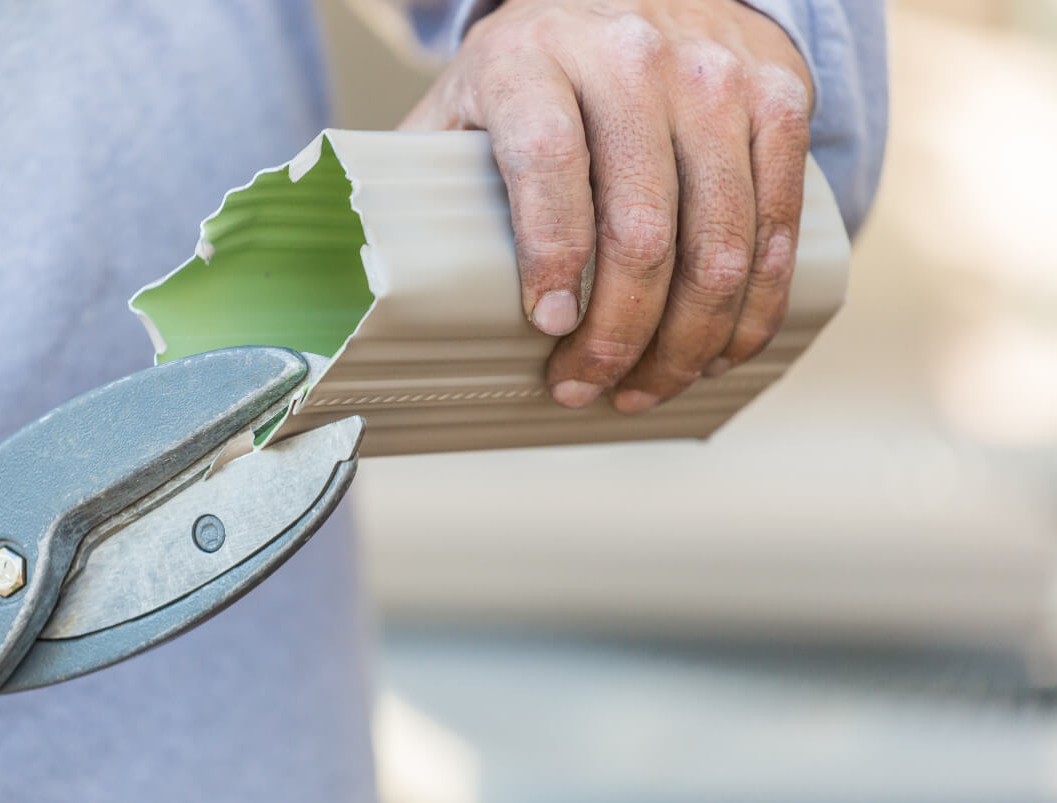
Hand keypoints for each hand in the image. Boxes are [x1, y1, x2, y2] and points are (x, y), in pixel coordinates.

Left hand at [401, 0, 812, 412]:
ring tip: (647, 387)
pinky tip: (717, 351)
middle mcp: (633, 57)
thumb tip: (382, 280)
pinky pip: (779, 226)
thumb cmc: (540, 69)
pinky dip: (753, 308)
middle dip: (619, 335)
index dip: (552, 256)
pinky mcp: (779, 99)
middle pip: (642, 226)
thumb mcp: (470, 99)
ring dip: (687, 341)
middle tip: (587, 388)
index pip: (549, 161)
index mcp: (534, 56)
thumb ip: (431, 173)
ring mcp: (716, 77)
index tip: (550, 329)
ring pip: (721, 242)